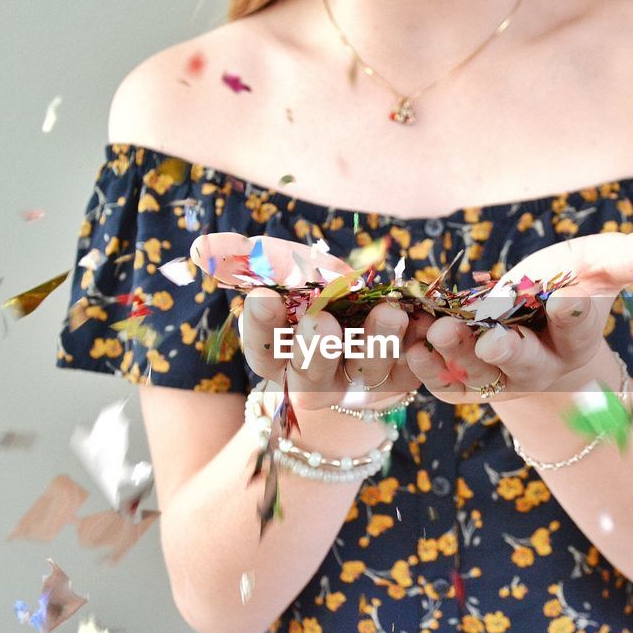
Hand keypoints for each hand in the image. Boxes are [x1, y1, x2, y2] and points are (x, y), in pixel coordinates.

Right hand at [191, 233, 422, 409]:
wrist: (372, 323)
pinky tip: (429, 324)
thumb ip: (257, 260)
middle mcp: (316, 379)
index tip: (264, 296)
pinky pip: (414, 369)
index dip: (262, 325)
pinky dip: (422, 347)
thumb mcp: (292, 271)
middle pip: (312, 374)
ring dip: (379, 345)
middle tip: (323, 323)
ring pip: (367, 374)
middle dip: (317, 349)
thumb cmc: (319, 294)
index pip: (262, 347)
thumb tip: (202, 248)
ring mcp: (360, 384)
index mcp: (280, 355)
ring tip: (391, 313)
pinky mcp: (403, 379)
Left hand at [403, 230, 632, 403]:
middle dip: (508, 351)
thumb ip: (632, 257)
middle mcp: (537, 364)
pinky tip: (409, 343)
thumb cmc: (566, 289)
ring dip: (454, 355)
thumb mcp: (596, 263)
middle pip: (524, 363)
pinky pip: (438, 379)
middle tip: (492, 340)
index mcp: (575, 336)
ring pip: (474, 374)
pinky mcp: (458, 382)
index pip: (581, 324)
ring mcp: (496, 378)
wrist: (529, 333)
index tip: (571, 298)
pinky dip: (422, 365)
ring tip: (439, 330)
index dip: (576, 312)